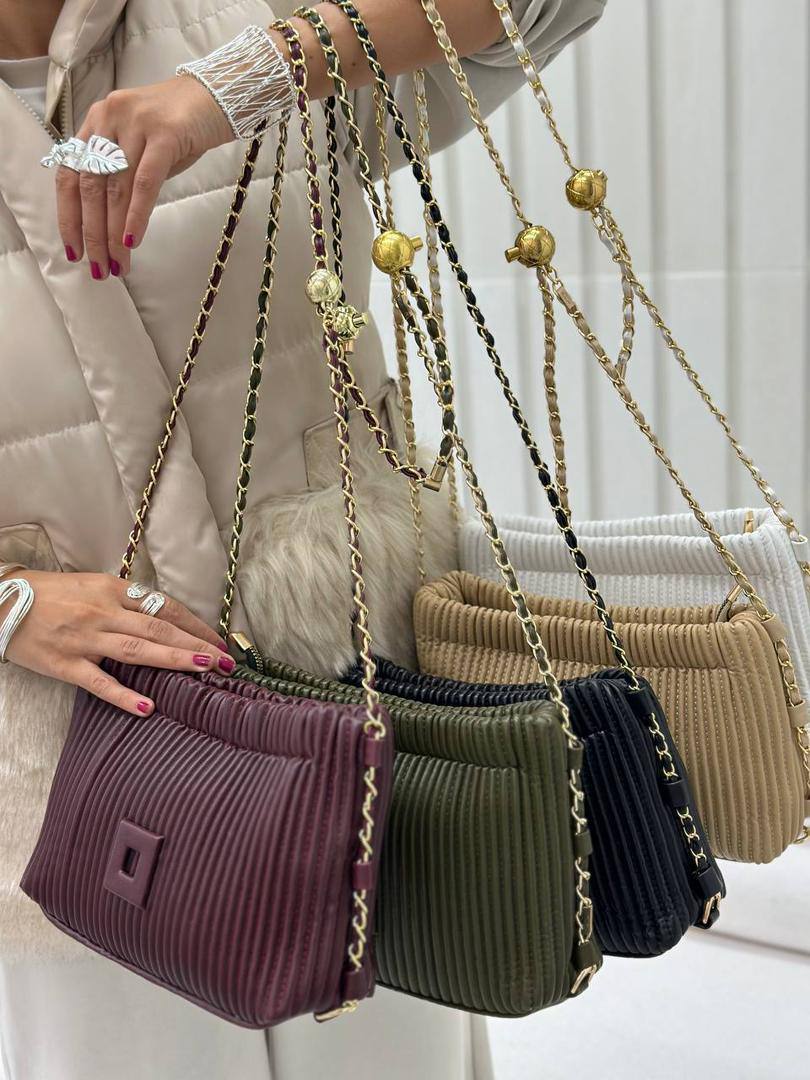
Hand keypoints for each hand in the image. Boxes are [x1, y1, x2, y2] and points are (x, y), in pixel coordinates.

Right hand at [2, 571, 235, 715]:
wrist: (0, 601)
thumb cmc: (50, 594)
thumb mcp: (93, 585)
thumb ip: (125, 601)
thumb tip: (164, 619)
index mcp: (112, 589)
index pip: (164, 607)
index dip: (195, 624)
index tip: (219, 640)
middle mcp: (103, 611)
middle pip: (159, 629)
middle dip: (196, 644)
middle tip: (226, 661)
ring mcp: (84, 638)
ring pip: (137, 650)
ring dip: (174, 660)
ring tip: (205, 670)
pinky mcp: (64, 663)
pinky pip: (99, 682)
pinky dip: (124, 695)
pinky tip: (148, 707)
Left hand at [56, 76, 233, 278]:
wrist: (219, 94)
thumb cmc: (181, 127)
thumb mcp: (142, 147)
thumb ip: (123, 175)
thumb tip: (112, 225)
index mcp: (98, 121)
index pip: (70, 173)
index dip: (68, 215)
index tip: (74, 250)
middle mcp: (109, 118)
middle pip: (90, 186)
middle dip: (93, 234)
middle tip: (100, 268)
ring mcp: (136, 123)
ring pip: (116, 188)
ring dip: (114, 233)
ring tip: (119, 264)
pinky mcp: (165, 133)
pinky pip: (145, 182)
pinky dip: (136, 215)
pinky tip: (133, 240)